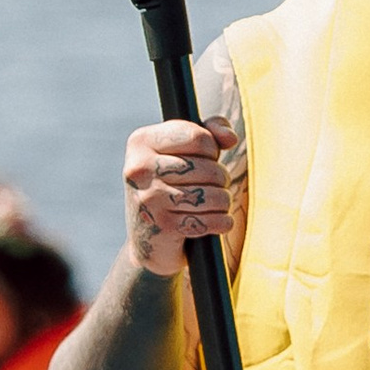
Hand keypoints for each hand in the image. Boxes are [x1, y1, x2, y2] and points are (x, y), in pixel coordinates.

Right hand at [122, 120, 232, 279]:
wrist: (147, 238)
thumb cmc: (170, 184)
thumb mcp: (183, 150)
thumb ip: (210, 131)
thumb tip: (229, 138)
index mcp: (140, 141)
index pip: (198, 138)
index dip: (212, 150)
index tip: (206, 159)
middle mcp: (139, 168)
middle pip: (208, 168)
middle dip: (220, 178)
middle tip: (214, 185)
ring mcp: (149, 198)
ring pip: (213, 195)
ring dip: (223, 201)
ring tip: (217, 202)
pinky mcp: (162, 225)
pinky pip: (211, 220)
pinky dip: (221, 222)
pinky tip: (218, 221)